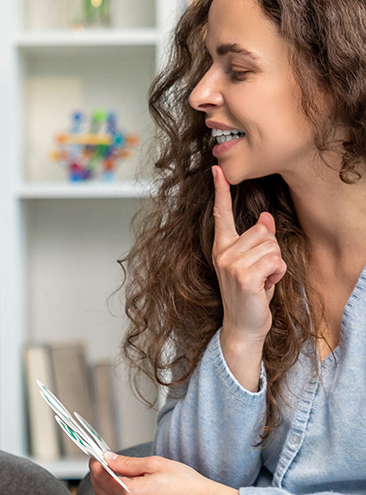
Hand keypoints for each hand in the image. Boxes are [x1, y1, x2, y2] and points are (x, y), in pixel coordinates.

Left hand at [90, 453, 237, 494]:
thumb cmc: (185, 483)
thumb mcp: (155, 464)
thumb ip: (127, 463)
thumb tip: (108, 458)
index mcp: (133, 494)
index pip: (102, 477)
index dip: (95, 462)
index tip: (96, 452)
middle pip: (100, 491)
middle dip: (97, 473)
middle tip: (102, 458)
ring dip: (106, 483)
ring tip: (114, 467)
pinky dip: (116, 493)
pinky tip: (124, 482)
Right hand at [211, 166, 286, 389]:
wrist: (243, 325)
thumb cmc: (249, 295)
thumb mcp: (255, 263)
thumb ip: (258, 240)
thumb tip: (266, 218)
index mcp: (222, 247)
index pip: (221, 214)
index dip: (220, 191)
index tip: (217, 170)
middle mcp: (222, 253)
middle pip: (262, 230)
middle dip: (272, 250)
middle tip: (262, 271)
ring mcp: (230, 264)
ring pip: (271, 245)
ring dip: (276, 264)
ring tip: (263, 280)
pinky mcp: (243, 276)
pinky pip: (274, 260)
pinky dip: (278, 273)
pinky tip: (266, 286)